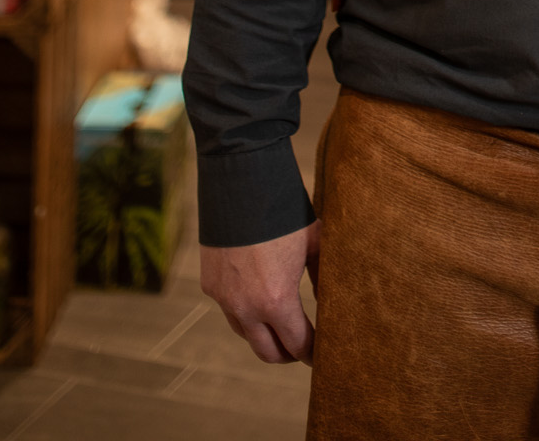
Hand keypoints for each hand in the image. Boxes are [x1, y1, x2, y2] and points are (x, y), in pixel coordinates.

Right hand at [200, 219, 320, 364]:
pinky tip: (257, 297)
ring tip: (280, 325)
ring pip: (245, 333)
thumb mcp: (314, 244)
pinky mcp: (210, 285)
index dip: (311, 352)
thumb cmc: (285, 212)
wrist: (242, 182)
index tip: (320, 355)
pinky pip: (229, 308)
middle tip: (301, 347)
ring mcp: (224, 298)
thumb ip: (322, 278)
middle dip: (287, 354)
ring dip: (263, 335)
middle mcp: (246, 307)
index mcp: (276, 301)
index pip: (297, 344)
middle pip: (267, 353)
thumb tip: (328, 302)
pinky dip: (244, 310)